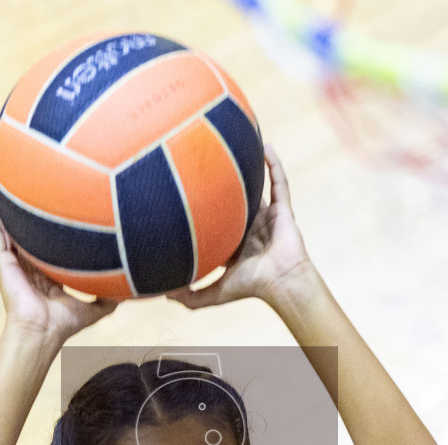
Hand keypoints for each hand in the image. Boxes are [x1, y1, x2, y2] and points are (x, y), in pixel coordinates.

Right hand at [0, 187, 118, 345]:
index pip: (45, 245)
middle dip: (22, 212)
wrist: (42, 331)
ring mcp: (12, 262)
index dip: (48, 229)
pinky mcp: (0, 262)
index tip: (54, 208)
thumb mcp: (93, 309)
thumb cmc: (62, 324)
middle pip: (23, 232)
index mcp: (44, 273)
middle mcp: (27, 265)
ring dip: (0, 207)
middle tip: (24, 186)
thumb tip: (127, 292)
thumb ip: (107, 298)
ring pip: (5, 228)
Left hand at [164, 143, 312, 309]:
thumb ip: (191, 297)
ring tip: (238, 145)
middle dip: (224, 183)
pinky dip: (274, 164)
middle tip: (206, 161)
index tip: (186, 194)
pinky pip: (280, 182)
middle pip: (236, 200)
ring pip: (258, 186)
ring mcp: (268, 217)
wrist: (282, 283)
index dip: (205, 210)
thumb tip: (163, 296)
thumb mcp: (215, 293)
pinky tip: (266, 146)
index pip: (217, 222)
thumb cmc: (252, 287)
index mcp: (236, 243)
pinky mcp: (284, 210)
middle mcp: (251, 227)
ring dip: (251, 167)